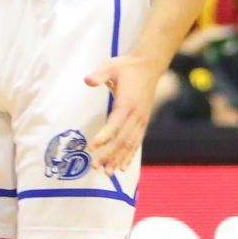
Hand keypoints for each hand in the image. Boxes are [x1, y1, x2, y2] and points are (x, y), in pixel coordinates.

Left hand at [86, 53, 161, 174]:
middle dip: (109, 154)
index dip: (103, 137)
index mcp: (127, 103)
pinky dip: (130, 156)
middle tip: (94, 166)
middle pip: (122, 139)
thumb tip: (88, 80)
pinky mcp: (143, 122)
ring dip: (118, 159)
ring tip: (107, 173)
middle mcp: (136, 115)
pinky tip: (122, 167)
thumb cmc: (126, 67)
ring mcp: (141, 120)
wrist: (149, 66)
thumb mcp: (110, 66)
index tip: (91, 147)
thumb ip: (99, 74)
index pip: (115, 124)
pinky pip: (137, 142)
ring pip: (130, 144)